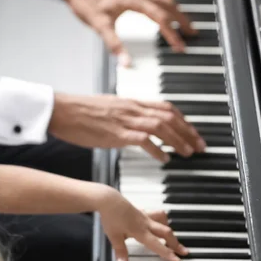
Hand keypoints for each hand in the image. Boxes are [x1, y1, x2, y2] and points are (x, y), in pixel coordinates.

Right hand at [48, 93, 205, 161]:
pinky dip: (158, 149)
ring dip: (179, 140)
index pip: (165, 107)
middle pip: (169, 116)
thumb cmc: (78, 111)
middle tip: (199, 146)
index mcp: (130, 102)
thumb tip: (132, 124)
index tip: (192, 132)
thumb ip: (122, 114)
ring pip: (162, 126)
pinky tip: (165, 158)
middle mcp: (131, 108)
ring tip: (188, 153)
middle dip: (188, 132)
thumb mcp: (106, 108)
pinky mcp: (116, 133)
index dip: (183, 120)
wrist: (61, 110)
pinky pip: (144, 139)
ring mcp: (125, 119)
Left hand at [63, 0, 195, 65]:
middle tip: (192, 34)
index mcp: (134, 1)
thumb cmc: (85, 1)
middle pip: (169, 6)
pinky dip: (165, 4)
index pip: (161, 19)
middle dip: (183, 20)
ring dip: (176, 11)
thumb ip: (114, 46)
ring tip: (184, 23)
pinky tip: (163, 9)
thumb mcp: (100, 26)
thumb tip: (125, 63)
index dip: (173, 34)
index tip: (181, 46)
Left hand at [98, 187, 187, 260]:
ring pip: (163, 221)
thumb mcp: (113, 236)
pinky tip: (160, 222)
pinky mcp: (141, 210)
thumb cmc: (111, 216)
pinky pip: (156, 214)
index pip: (157, 245)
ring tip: (173, 237)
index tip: (177, 259)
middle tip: (184, 251)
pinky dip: (161, 219)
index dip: (168, 253)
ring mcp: (144, 215)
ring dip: (169, 230)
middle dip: (176, 243)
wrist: (108, 199)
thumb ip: (120, 251)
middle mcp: (145, 223)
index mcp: (140, 231)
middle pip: (165, 233)